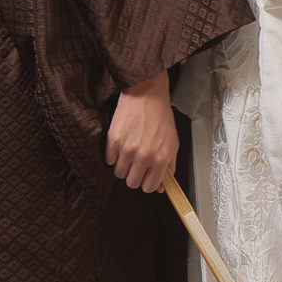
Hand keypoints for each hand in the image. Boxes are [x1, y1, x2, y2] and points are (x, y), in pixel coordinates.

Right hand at [105, 71, 177, 192]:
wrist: (146, 94)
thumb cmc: (160, 116)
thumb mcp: (172, 142)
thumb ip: (169, 166)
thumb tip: (161, 186)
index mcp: (161, 158)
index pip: (149, 187)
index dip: (146, 183)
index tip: (145, 176)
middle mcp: (144, 156)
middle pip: (132, 183)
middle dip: (133, 175)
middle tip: (135, 164)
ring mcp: (128, 149)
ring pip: (119, 173)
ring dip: (123, 165)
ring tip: (127, 152)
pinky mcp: (114, 140)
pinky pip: (108, 160)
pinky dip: (112, 155)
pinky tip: (120, 144)